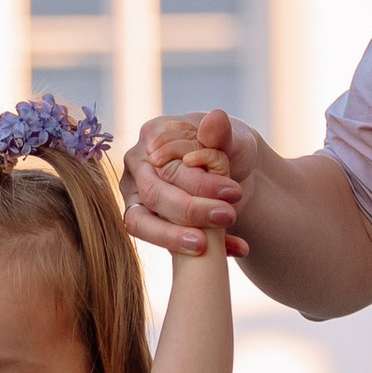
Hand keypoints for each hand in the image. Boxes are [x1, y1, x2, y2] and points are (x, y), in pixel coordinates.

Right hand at [123, 105, 260, 256]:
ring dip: (175, 238)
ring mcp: (135, 197)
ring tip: (210, 247)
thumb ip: (223, 132)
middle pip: (152, 195)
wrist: (235, 175)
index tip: (234, 193)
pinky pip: (160, 243)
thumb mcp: (235, 138)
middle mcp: (137, 168)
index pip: (166, 165)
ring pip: (140, 224)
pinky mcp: (147, 224)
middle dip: (191, 211)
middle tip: (228, 216)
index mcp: (152, 138)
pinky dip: (194, 252)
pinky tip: (232, 249)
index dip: (198, 183)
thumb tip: (214, 120)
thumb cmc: (229, 150)